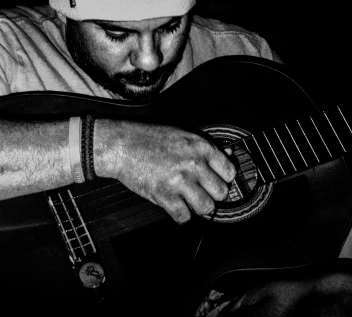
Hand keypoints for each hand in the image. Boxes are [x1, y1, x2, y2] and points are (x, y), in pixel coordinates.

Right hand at [92, 119, 235, 223]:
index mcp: (200, 147)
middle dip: (213, 195)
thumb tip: (227, 154)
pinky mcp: (164, 195)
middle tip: (203, 192)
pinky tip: (177, 207)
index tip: (218, 181)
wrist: (122, 145)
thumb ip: (206, 147)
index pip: (229, 171)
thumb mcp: (183, 135)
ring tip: (191, 201)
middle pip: (221, 192)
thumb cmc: (149, 138)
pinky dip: (182, 216)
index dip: (224, 179)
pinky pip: (184, 216)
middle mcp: (193, 164)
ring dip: (200, 207)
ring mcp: (180, 181)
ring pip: (207, 207)